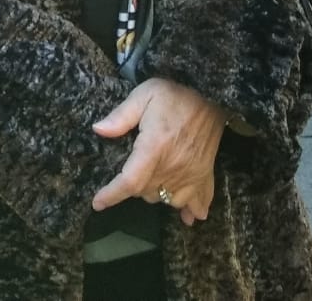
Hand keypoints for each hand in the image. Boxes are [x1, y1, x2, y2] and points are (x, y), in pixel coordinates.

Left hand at [91, 77, 225, 225]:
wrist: (212, 96)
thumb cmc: (175, 95)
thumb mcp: (144, 94)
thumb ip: (121, 115)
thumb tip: (98, 129)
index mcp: (155, 147)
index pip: (131, 181)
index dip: (113, 195)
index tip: (98, 203)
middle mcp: (173, 167)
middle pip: (147, 193)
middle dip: (134, 187)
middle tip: (131, 169)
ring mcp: (192, 174)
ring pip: (168, 200)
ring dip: (157, 195)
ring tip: (153, 182)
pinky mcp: (205, 175)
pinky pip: (199, 202)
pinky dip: (192, 211)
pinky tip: (188, 216)